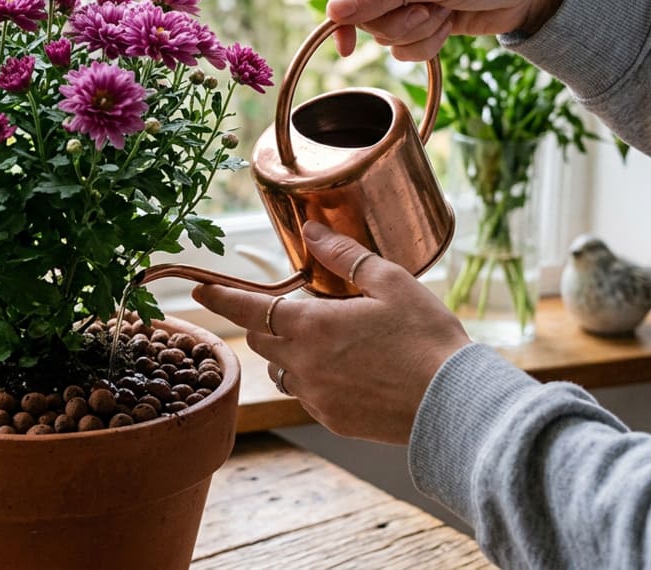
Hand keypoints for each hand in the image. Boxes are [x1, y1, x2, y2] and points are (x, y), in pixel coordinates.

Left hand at [192, 222, 470, 444]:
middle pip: (262, 337)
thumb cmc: (427, 339)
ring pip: (280, 369)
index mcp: (312, 325)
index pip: (248, 308)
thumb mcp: (391, 283)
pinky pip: (304, 394)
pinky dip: (311, 378)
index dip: (219, 297)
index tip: (197, 289)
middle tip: (292, 306)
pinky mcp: (330, 419)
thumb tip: (311, 232)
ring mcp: (315, 396)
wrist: (454, 405)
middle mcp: (303, 363)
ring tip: (325, 339)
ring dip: (288, 351)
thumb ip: (345, 255)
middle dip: (266, 319)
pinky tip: (345, 370)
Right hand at [328, 0, 575, 60]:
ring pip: (382, 31)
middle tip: (427, 12)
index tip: (345, 42)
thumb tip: (335, 11)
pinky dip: (425, 43)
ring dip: (415, 31)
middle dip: (396, 19)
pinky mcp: (419, 16)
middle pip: (362, 10)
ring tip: (445, 13)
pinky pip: (401, 44)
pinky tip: (449, 25)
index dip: (344, 9)